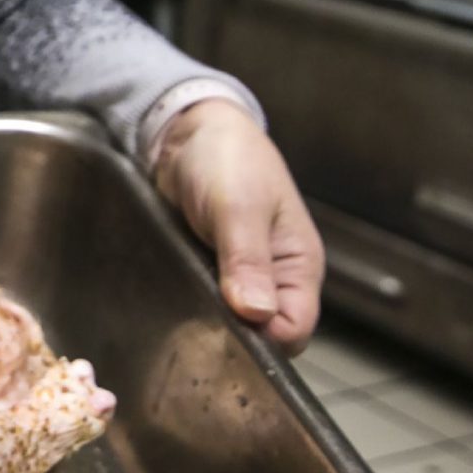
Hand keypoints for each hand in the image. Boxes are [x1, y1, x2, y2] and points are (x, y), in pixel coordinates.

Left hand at [150, 100, 322, 352]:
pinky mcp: (213, 272)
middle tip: (195, 323)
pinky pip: (208, 303)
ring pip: (233, 322)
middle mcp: (276, 278)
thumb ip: (247, 260)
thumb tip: (256, 314)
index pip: (295, 330)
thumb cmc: (226, 158)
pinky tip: (173, 299)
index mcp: (298, 266)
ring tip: (180, 310)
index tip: (227, 332)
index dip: (265, 340)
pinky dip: (193, 305)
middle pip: (264, 335)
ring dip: (208, 321)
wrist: (188, 132)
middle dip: (234, 336)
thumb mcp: (239, 206)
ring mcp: (243, 277)